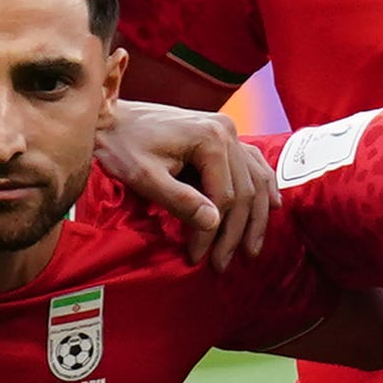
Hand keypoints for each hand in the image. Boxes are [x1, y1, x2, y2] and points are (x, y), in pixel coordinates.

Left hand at [101, 98, 279, 259]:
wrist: (110, 118)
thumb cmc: (121, 147)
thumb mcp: (145, 177)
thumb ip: (180, 200)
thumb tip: (213, 223)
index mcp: (210, 138)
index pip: (224, 196)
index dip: (215, 233)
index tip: (199, 258)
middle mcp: (227, 131)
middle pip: (244, 191)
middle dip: (236, 233)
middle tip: (223, 264)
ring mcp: (228, 131)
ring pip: (256, 180)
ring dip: (256, 217)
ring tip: (250, 249)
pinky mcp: (223, 134)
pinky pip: (253, 164)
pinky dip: (264, 187)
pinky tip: (273, 207)